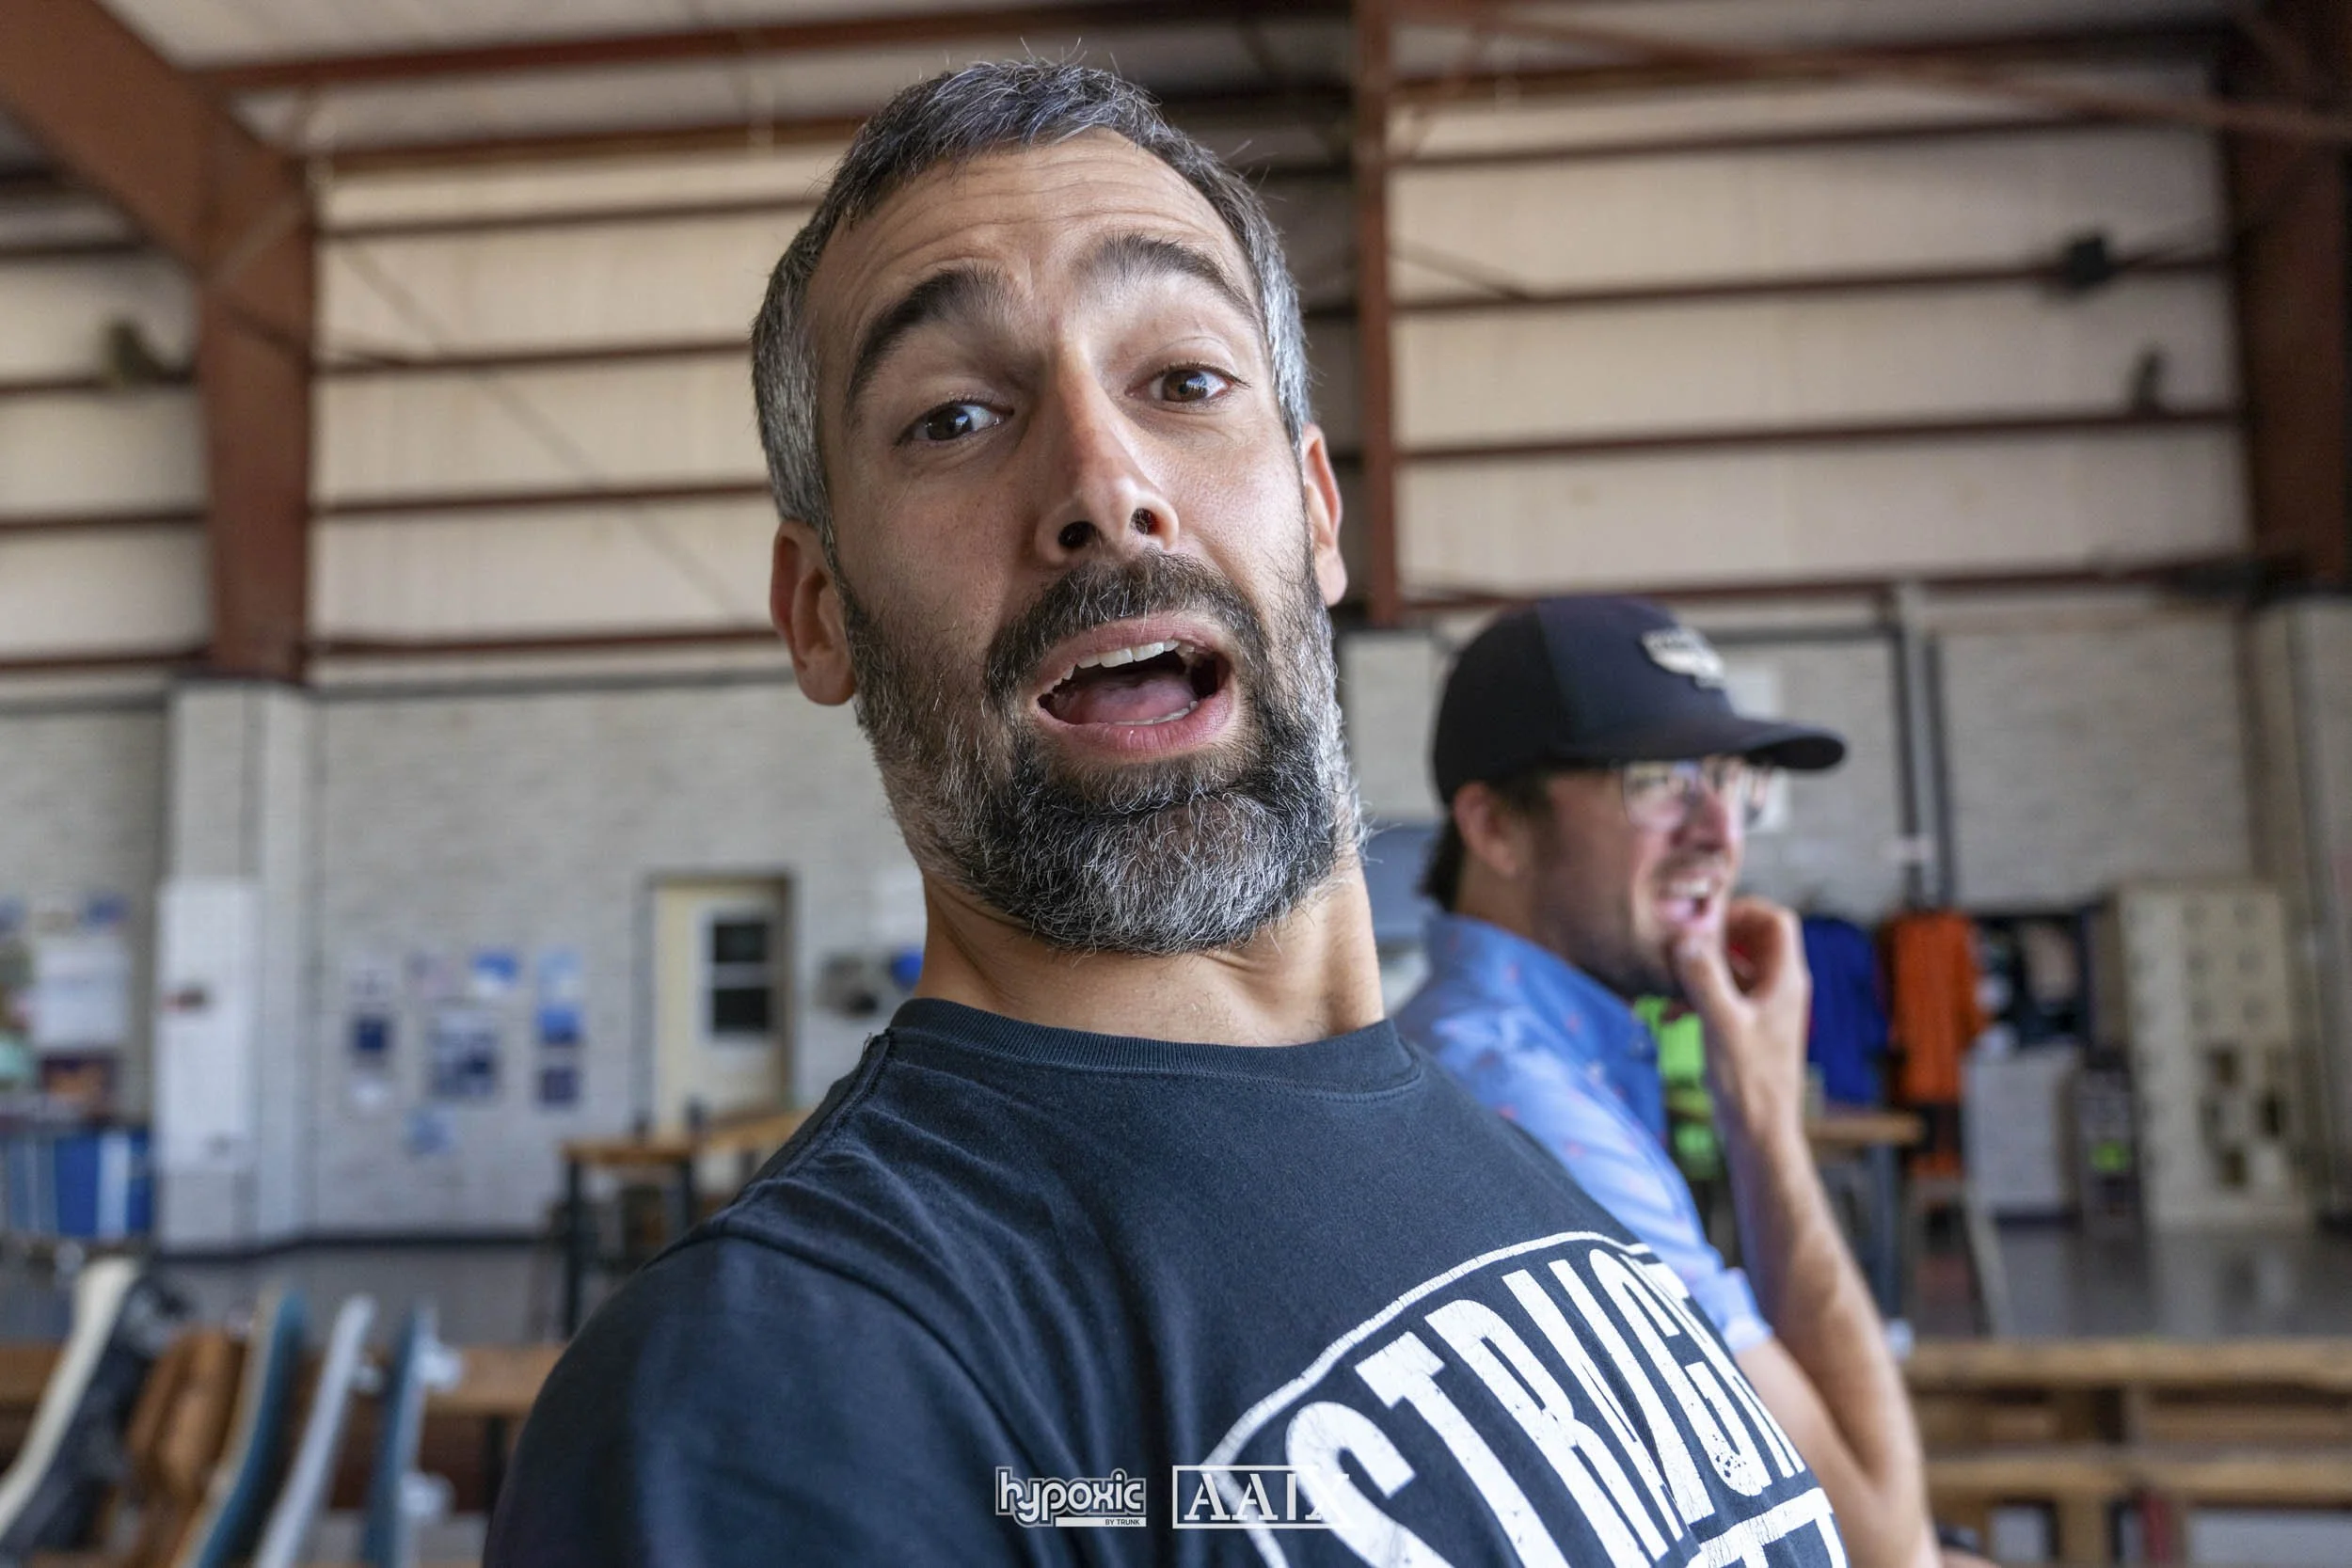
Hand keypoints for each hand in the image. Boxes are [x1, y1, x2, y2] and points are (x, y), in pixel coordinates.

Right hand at [1673, 897, 1810, 1135]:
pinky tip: (1673, 1014)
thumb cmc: (1748, 1081)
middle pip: (1753, 939)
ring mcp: (1766, 1008)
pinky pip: (1726, 995)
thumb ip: (1704, 978)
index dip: (1743, 911)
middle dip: (1716, 939)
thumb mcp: (1721, 1024)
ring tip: (1670, 982)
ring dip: (1703, 969)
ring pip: (1735, 968)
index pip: (1776, 920)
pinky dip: (1701, 995)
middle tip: (1682, 946)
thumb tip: (1686, 938)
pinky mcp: (1749, 1027)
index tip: (1706, 922)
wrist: (1759, 1131)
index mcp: (1785, 980)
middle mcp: (1780, 988)